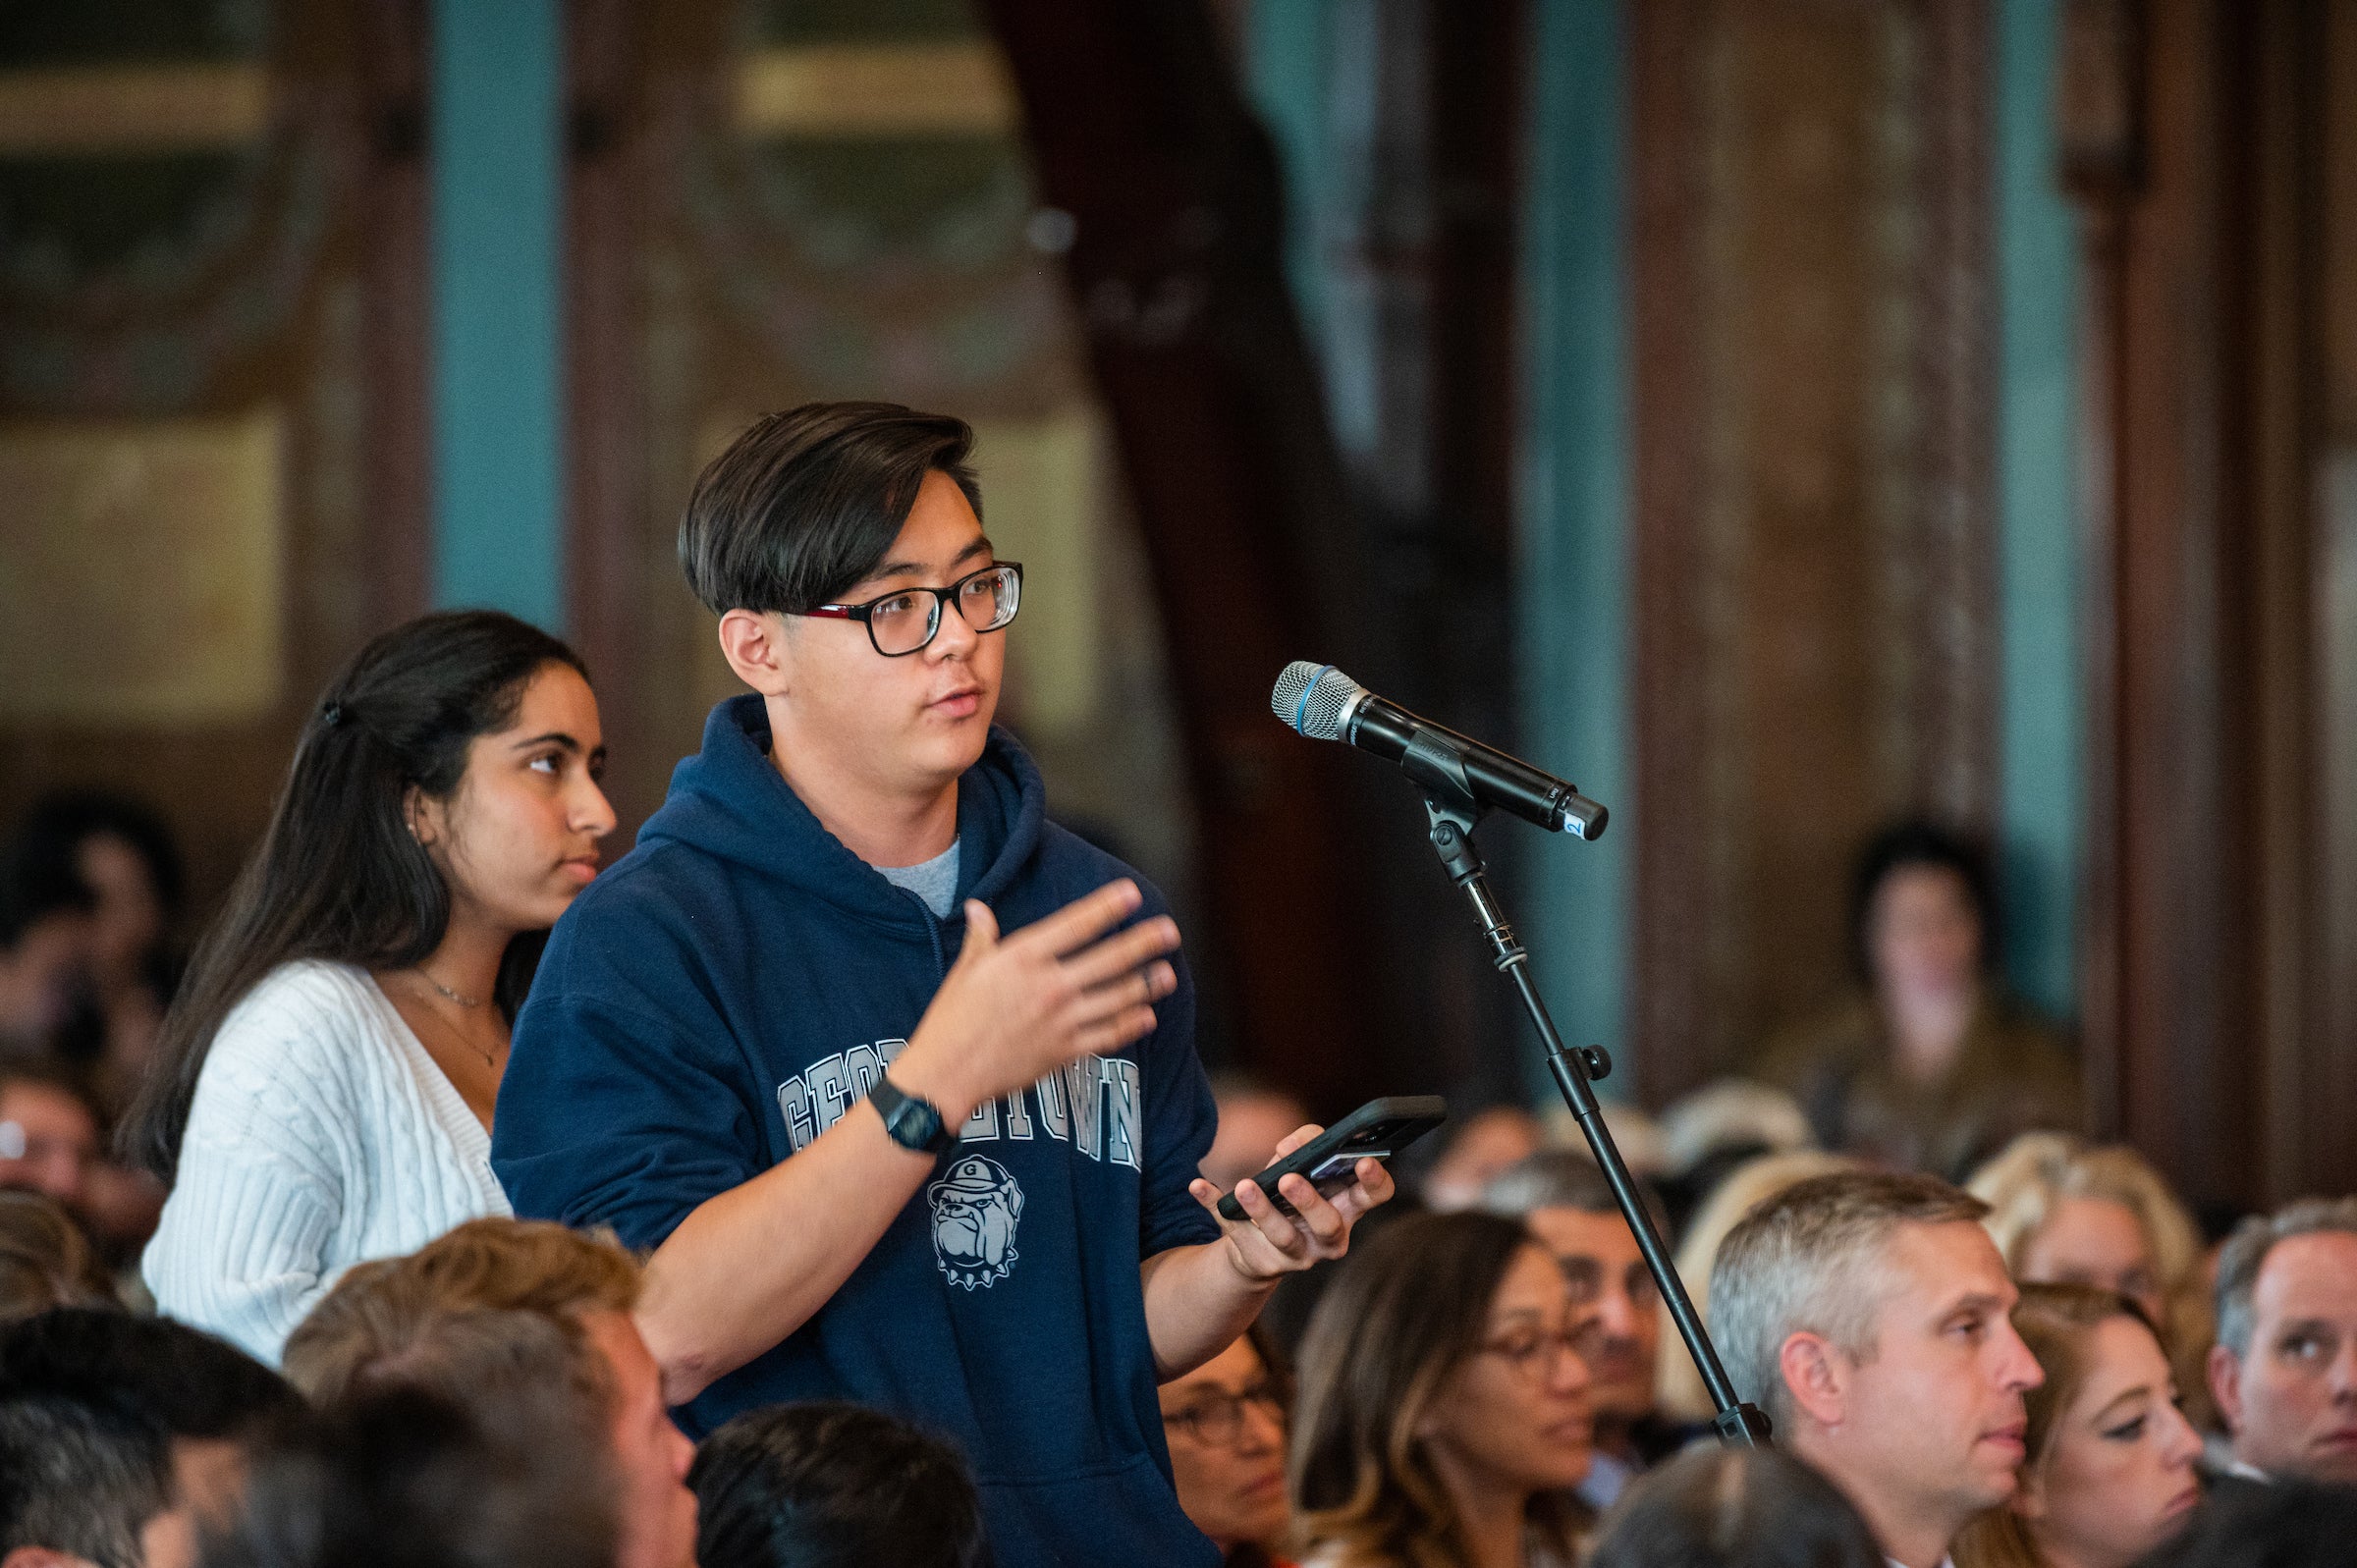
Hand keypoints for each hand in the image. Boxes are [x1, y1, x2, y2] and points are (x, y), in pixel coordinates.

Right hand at [892, 879, 1179, 1121]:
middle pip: (1110, 958)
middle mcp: (1049, 985)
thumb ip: (982, 937)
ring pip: (1118, 997)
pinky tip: (1147, 1016)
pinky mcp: (1065, 1051)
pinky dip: (1132, 1024)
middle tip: (1170, 931)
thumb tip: (979, 907)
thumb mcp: (965, 971)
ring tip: (1168, 974)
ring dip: (1148, 984)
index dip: (1109, 907)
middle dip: (1145, 943)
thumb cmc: (951, 1019)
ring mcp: (1062, 1020)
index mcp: (1023, 958)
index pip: (1077, 924)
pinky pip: (1109, 1035)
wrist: (947, 1074)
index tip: (1133, 894)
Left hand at [1188, 1123, 1395, 1283]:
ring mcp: (1294, 1255)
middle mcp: (1327, 1237)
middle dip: (1309, 1202)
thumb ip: (1305, 1143)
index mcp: (1348, 1208)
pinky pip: (1232, 1233)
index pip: (1375, 1196)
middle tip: (1289, 1179)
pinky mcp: (1257, 1261)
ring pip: (1282, 1236)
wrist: (1257, 1243)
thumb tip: (1289, 1146)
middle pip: (1328, 1225)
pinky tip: (1197, 1185)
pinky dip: (1213, 1206)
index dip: (1375, 1181)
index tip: (1363, 1162)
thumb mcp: (1302, 1164)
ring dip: (1261, 1209)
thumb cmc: (1290, 1191)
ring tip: (1244, 1186)